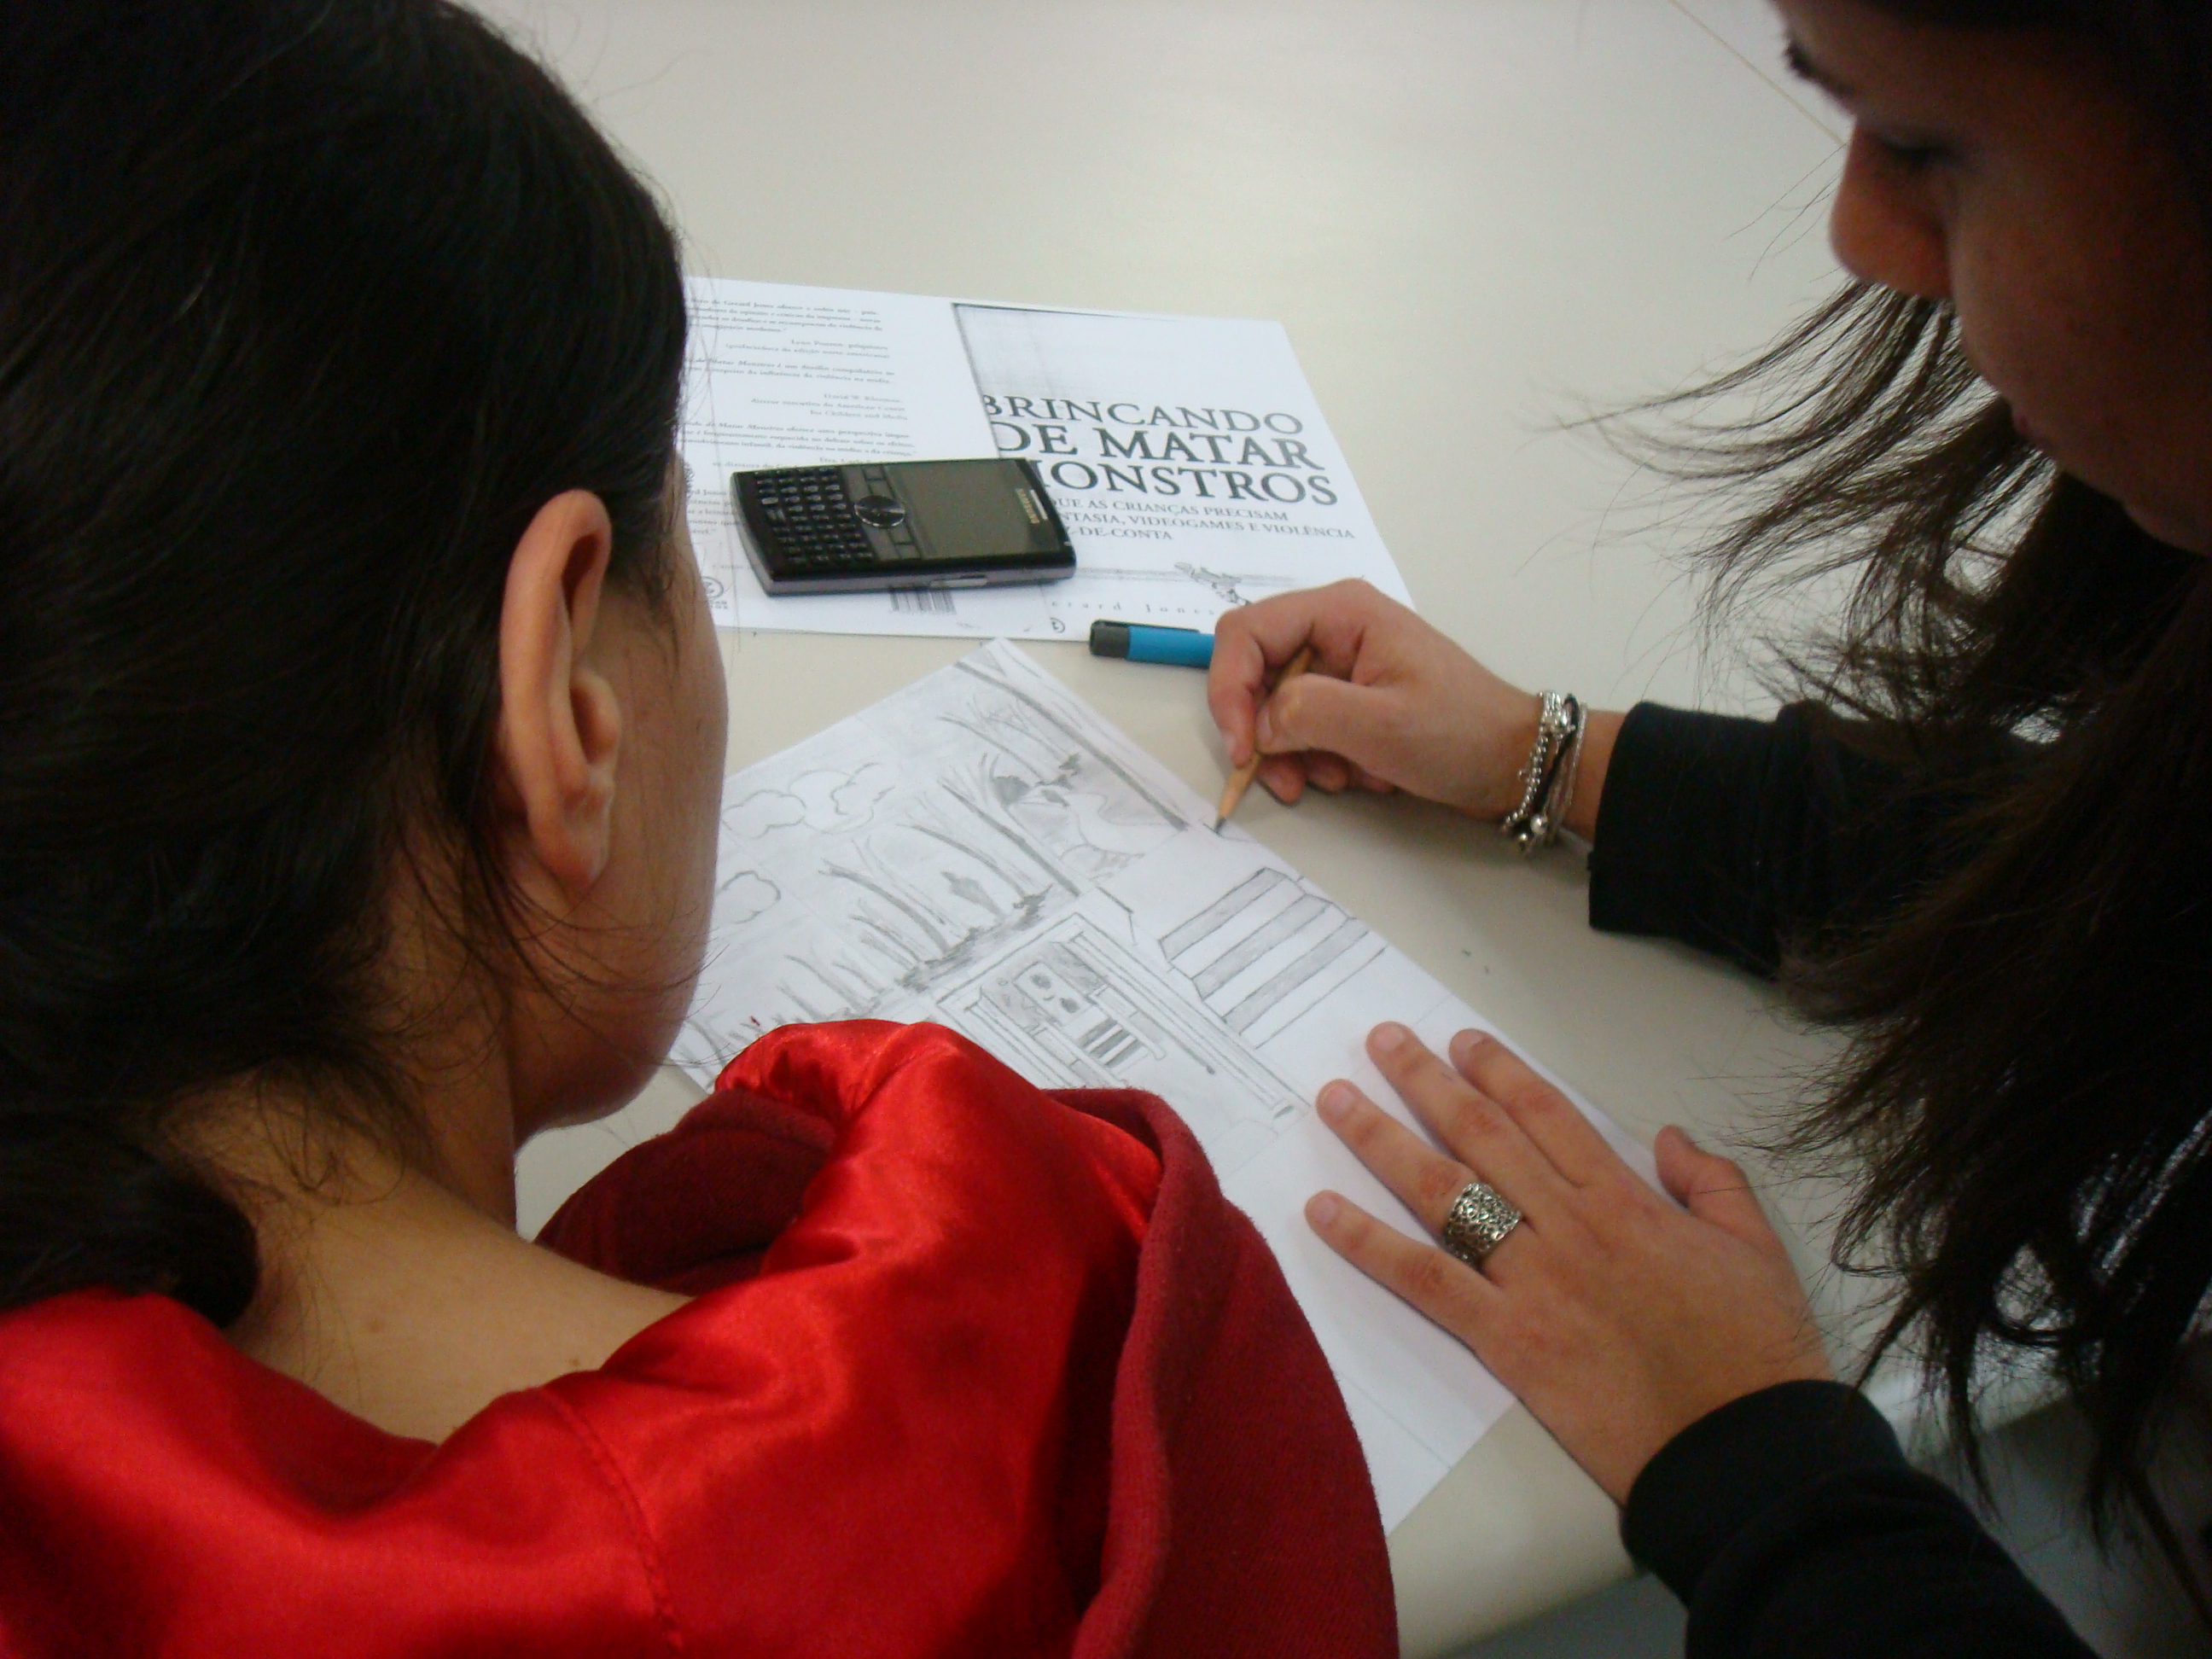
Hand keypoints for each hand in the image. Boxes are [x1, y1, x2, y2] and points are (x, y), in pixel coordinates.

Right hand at [1206, 580, 1540, 814]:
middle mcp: (1334, 629)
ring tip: (1335, 779)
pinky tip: (1353, 776)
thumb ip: (1308, 713)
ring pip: (1274, 709)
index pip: (1245, 632)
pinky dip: (1315, 759)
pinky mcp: (1347, 700)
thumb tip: (1260, 724)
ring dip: (1292, 754)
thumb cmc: (1461, 733)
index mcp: (1341, 611)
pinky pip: (1302, 728)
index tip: (1244, 748)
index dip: (1230, 689)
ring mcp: (1340, 665)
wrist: (1514, 763)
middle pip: (1255, 674)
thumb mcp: (1382, 725)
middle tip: (1285, 778)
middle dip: (1264, 732)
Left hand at [1306, 1023, 1832, 1502]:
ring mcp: (1531, 1280)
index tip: (1461, 1042)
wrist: (1741, 1447)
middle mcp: (1567, 1226)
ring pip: (1441, 1193)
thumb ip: (1713, 1182)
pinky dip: (1368, 1244)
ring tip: (1337, 1100)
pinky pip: (1424, 1280)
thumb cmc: (1757, 1354)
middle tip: (1382, 1041)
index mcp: (1626, 1200)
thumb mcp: (1757, 1249)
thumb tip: (1668, 1137)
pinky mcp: (1506, 1340)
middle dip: (1426, 1082)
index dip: (1499, 1072)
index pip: (1546, 1115)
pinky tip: (1323, 1211)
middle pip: (1480, 1137)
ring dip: (1382, 1139)